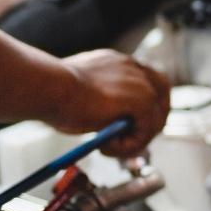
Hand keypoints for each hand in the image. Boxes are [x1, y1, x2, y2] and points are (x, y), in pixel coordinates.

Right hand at [50, 50, 171, 156]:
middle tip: (126, 143)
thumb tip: (106, 122)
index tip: (128, 126)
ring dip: (135, 140)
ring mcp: (141, 83)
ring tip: (108, 147)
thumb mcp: (81, 92)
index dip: (143, 107)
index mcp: (119, 63)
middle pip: (162, 99)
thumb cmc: (52, 91)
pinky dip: (130, 145)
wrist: (49, 87)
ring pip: (154, 120)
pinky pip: (147, 131)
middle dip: (149, 125)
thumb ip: (100, 100)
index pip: (147, 82)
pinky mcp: (142, 101)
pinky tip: (106, 146)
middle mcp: (134, 68)